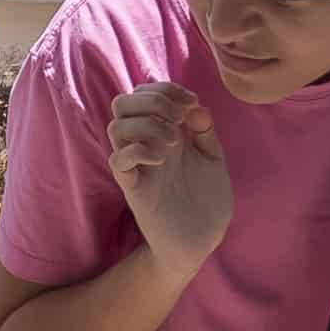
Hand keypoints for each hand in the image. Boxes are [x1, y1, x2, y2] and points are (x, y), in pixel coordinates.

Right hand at [103, 83, 232, 263]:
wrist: (203, 241)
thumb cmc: (206, 201)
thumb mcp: (213, 158)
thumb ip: (205, 131)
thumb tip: (196, 106)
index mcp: (164, 134)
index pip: (144, 94)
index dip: (165, 88)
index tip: (191, 102)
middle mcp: (146, 146)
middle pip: (122, 103)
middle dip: (152, 100)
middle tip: (178, 119)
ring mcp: (138, 167)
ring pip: (116, 127)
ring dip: (148, 125)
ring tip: (174, 141)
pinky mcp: (135, 189)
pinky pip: (118, 161)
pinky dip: (137, 150)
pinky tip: (162, 158)